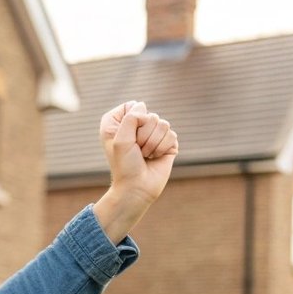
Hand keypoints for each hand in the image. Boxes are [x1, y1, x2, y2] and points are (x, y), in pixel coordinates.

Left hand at [93, 101, 180, 241]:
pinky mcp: (168, 144)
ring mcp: (154, 134)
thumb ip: (131, 117)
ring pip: (164, 124)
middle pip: (151, 115)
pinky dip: (163, 148)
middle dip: (144, 135)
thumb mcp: (120, 138)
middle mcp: (137, 126)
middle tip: (137, 150)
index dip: (131, 120)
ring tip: (146, 155)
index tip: (124, 137)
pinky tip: (155, 158)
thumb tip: (146, 111)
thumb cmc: (125, 165)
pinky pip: (172, 135)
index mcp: (120, 123)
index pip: (132, 105)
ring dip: (153, 144)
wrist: (137, 188)